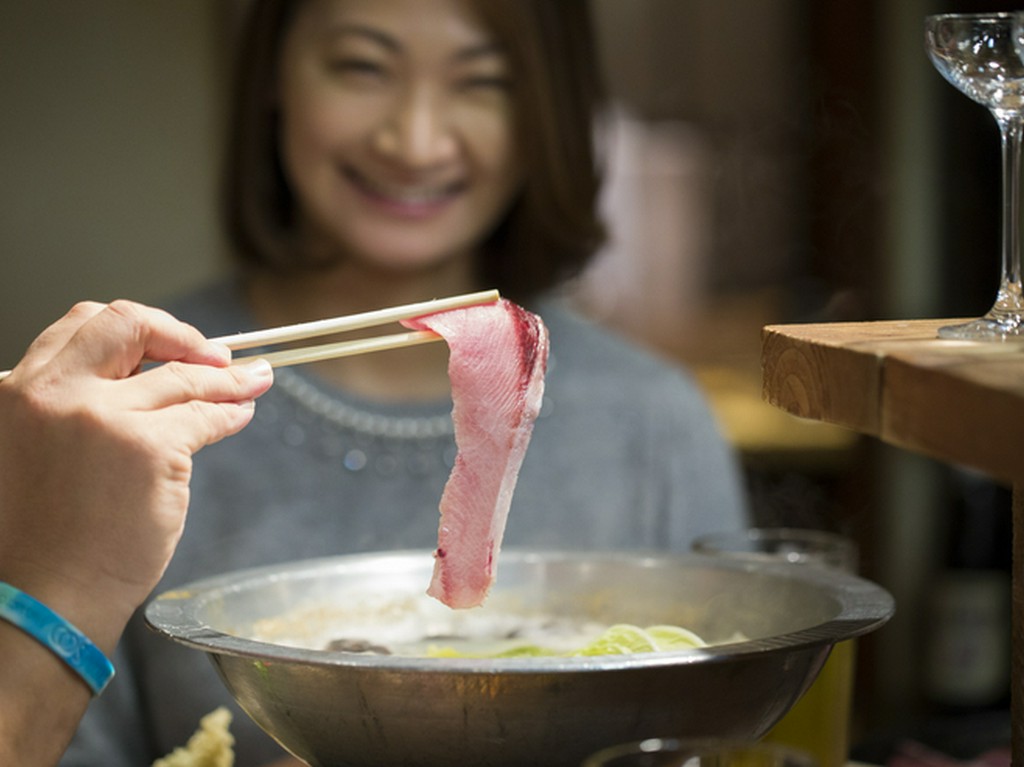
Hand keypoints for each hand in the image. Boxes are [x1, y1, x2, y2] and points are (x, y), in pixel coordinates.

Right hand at [0, 300, 272, 645]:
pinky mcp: (147, 448)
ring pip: (181, 375)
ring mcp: (102, 417)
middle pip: (131, 324)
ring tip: (253, 382)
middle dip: (181, 334)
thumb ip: (75, 409)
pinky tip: (240, 417)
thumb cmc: (42, 538)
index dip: (140, 327)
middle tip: (216, 354)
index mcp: (18, 389)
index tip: (169, 343)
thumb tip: (149, 378)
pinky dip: (230, 413)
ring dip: (226, 377)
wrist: (41, 598)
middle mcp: (53, 393)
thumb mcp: (35, 450)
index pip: (86, 324)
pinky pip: (204, 415)